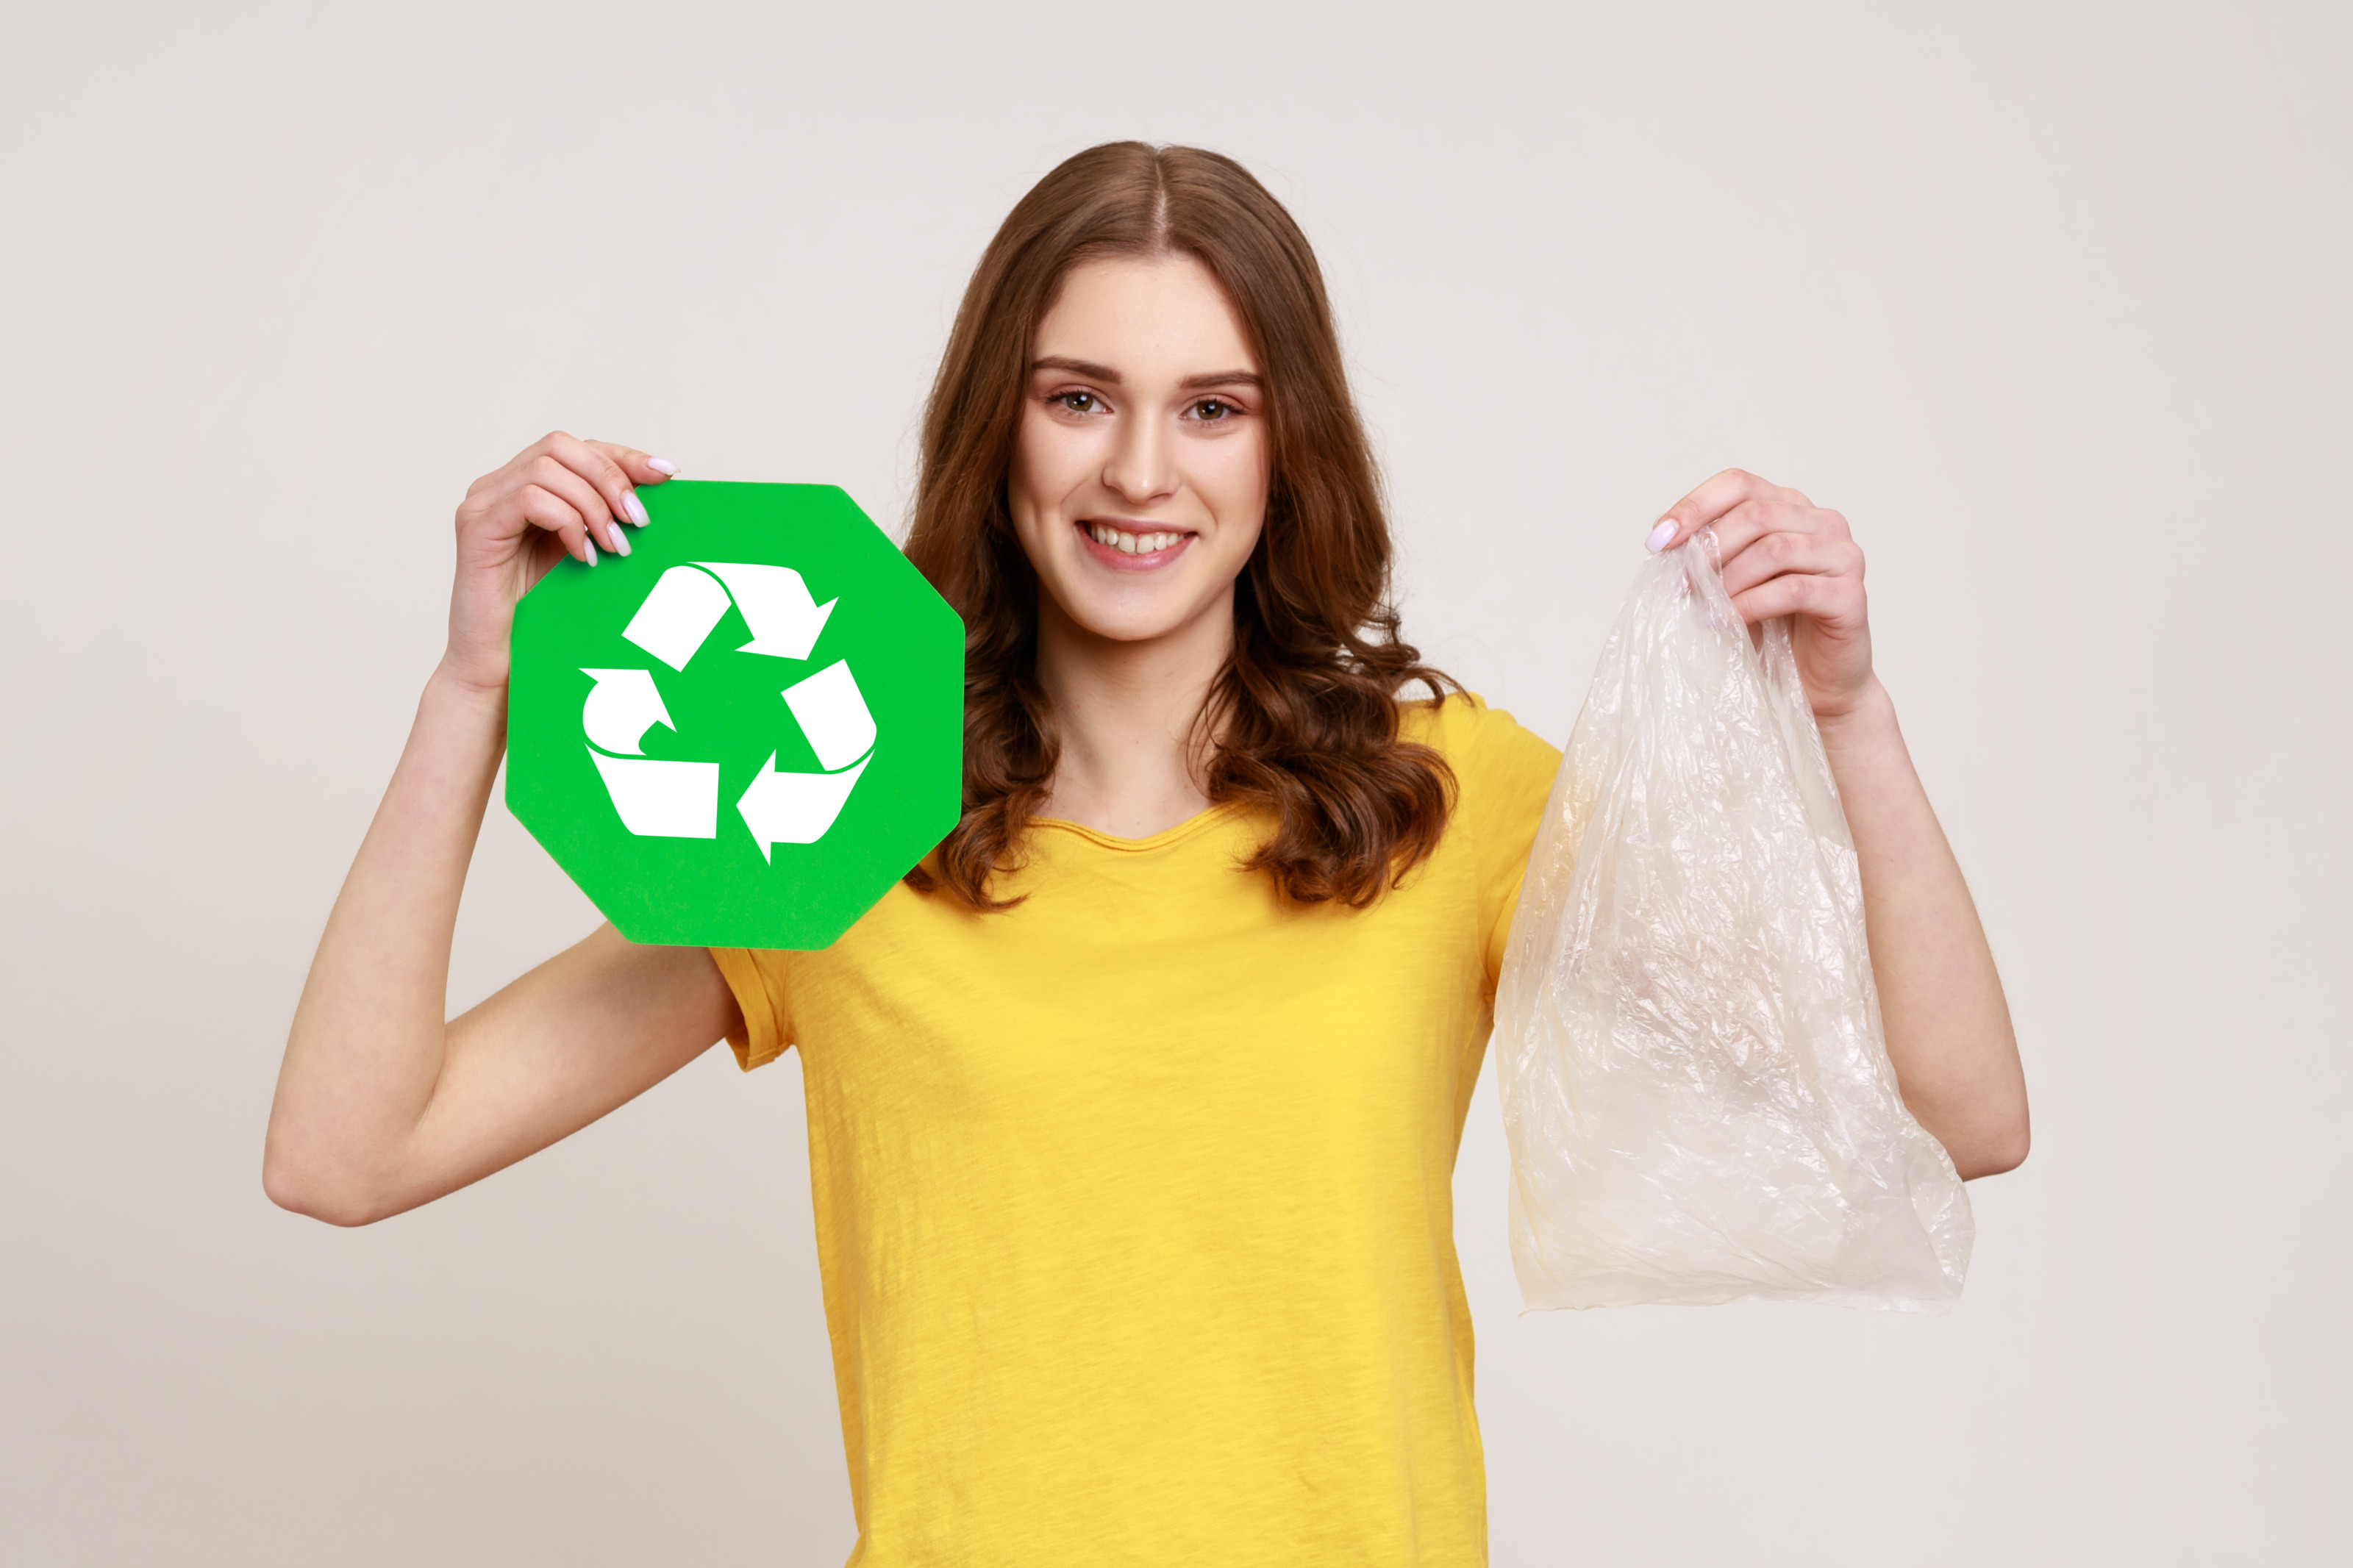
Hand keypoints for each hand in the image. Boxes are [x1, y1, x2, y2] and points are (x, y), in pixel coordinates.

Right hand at [442, 433, 675, 695]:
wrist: (501, 667)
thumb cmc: (545, 616)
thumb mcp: (589, 556)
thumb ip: (609, 519)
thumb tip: (662, 487)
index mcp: (527, 487)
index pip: (579, 449)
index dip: (624, 456)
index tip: (667, 474)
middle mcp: (499, 486)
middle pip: (561, 445)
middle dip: (611, 478)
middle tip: (638, 523)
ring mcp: (482, 503)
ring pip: (548, 468)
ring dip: (593, 504)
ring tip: (613, 547)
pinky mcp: (475, 527)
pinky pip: (528, 499)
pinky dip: (566, 521)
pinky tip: (583, 556)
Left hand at [1644, 468, 1874, 721]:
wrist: (1815, 682)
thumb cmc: (1771, 629)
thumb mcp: (1731, 582)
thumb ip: (1709, 554)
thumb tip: (1662, 535)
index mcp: (1792, 507)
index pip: (1739, 484)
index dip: (1694, 506)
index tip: (1658, 540)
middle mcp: (1823, 523)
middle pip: (1755, 514)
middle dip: (1708, 549)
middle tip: (1679, 584)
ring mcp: (1844, 556)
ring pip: (1774, 549)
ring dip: (1727, 580)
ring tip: (1700, 607)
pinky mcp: (1851, 595)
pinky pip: (1793, 590)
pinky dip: (1749, 605)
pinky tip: (1723, 622)